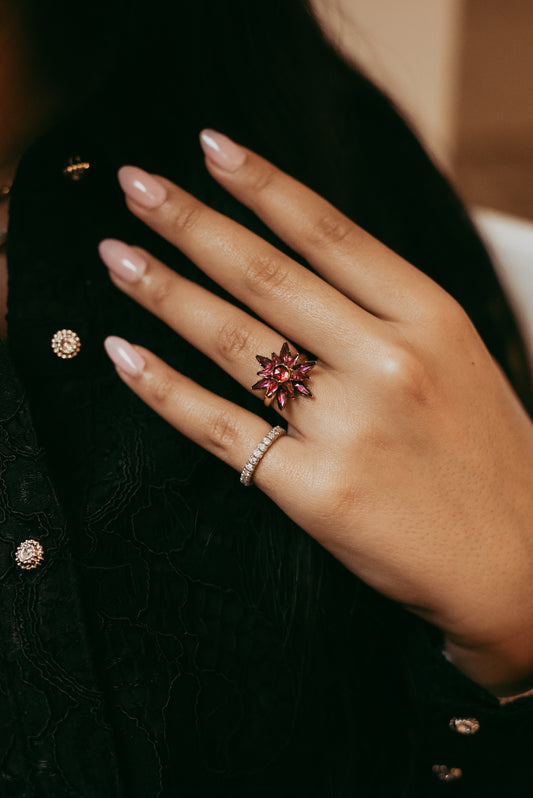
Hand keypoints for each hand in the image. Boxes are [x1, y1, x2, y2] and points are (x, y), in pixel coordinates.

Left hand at [100, 130, 532, 694]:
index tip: (207, 147)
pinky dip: (164, 389)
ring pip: (234, 341)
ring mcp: (349, 428)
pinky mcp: (314, 491)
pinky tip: (121, 355)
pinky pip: (220, 428)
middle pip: (267, 275)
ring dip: (164, 292)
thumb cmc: (487, 454)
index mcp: (429, 318)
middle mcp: (387, 362)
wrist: (519, 562)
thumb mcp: (459, 356)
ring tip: (117, 257)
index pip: (330, 232)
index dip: (262, 184)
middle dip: (191, 222)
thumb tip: (303, 260)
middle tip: (135, 186)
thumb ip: (388, 310)